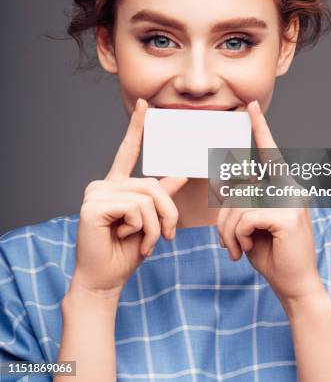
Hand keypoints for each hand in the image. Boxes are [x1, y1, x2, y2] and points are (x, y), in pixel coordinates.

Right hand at [71, 98, 187, 297]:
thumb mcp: (151, 220)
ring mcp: (95, 193)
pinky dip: (141, 229)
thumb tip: (181, 171)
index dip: (137, 127)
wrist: (105, 280)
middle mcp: (103, 185)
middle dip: (168, 213)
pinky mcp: (93, 206)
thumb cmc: (126, 251)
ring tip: (145, 242)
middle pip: (152, 185)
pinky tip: (126, 238)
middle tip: (168, 237)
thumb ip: (163, 195)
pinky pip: (135, 209)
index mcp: (116, 185)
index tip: (145, 105)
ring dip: (155, 226)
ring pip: (146, 198)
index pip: (128, 151)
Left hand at [217, 100, 324, 302]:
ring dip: (228, 231)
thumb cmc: (272, 254)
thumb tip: (220, 182)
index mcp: (284, 186)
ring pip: (238, 203)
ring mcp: (290, 200)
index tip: (250, 106)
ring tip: (235, 249)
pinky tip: (244, 250)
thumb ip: (242, 202)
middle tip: (226, 243)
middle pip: (240, 187)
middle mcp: (290, 188)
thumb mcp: (251, 224)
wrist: (295, 285)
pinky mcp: (286, 215)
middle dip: (224, 217)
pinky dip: (236, 236)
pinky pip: (244, 217)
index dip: (259, 128)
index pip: (269, 152)